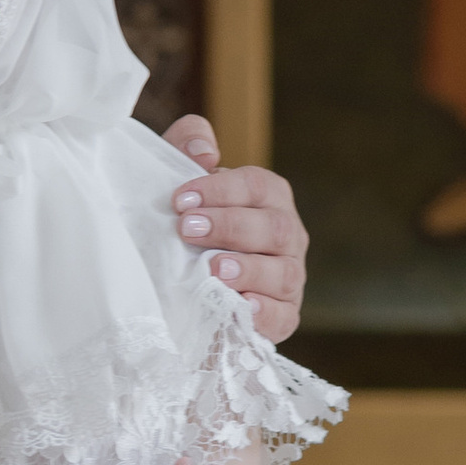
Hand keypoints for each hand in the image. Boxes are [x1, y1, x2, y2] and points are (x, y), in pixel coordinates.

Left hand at [163, 117, 307, 343]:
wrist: (177, 290)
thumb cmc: (183, 227)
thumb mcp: (179, 185)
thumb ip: (185, 147)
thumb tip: (205, 151)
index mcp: (266, 198)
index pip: (256, 185)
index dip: (220, 190)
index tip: (179, 200)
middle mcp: (286, 235)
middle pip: (273, 227)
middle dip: (230, 226)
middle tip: (187, 229)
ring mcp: (288, 277)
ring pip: (283, 272)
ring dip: (248, 269)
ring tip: (214, 269)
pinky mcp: (282, 316)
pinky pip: (282, 316)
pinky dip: (263, 312)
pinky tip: (240, 305)